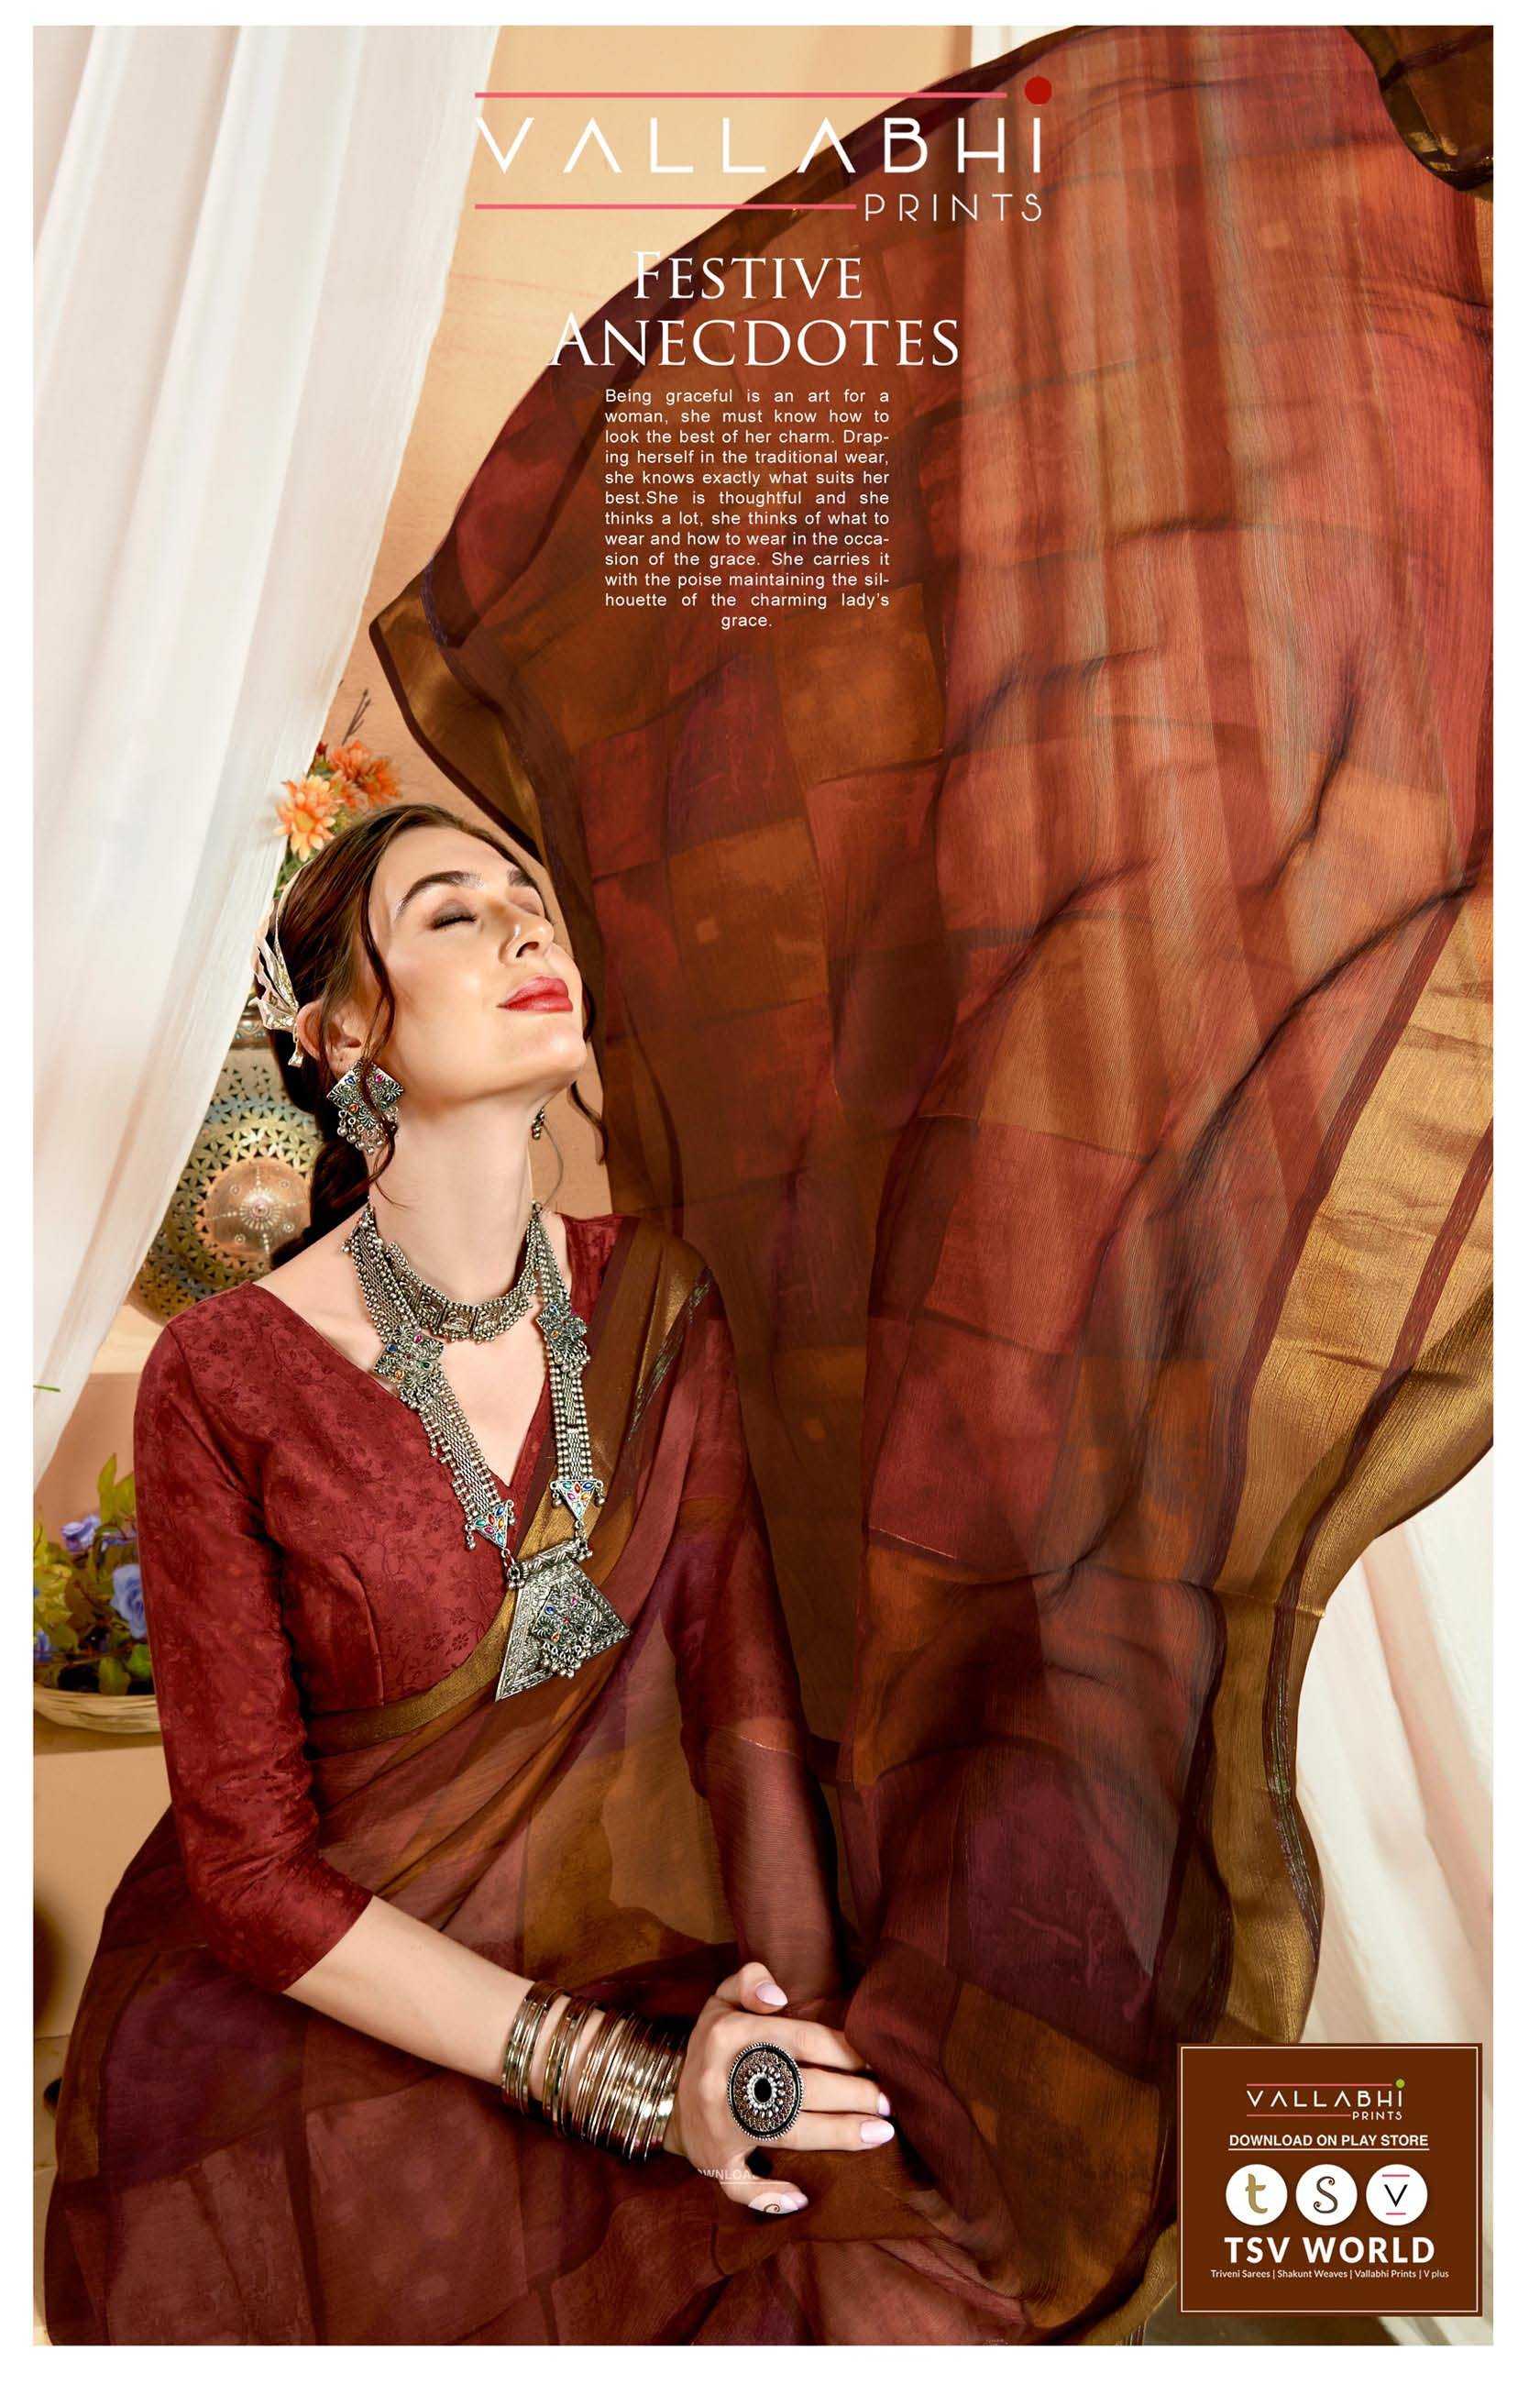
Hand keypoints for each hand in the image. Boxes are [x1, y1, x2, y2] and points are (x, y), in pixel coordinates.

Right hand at [661, 1959, 893, 2214]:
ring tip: (881, 2133)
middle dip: (851, 2095)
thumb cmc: (712, 2046)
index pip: (797, 2040)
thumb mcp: (720, 2001)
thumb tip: (779, 1996)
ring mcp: (720, 2124)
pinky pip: (741, 2185)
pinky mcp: (714, 2160)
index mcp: (729, 2035)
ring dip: (837, 2135)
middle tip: (890, 2101)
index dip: (841, 2050)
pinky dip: (770, 2196)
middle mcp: (724, 2079)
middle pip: (800, 2088)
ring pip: (787, 2133)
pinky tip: (803, 2200)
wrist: (663, 2097)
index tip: (875, 2058)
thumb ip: (749, 1982)